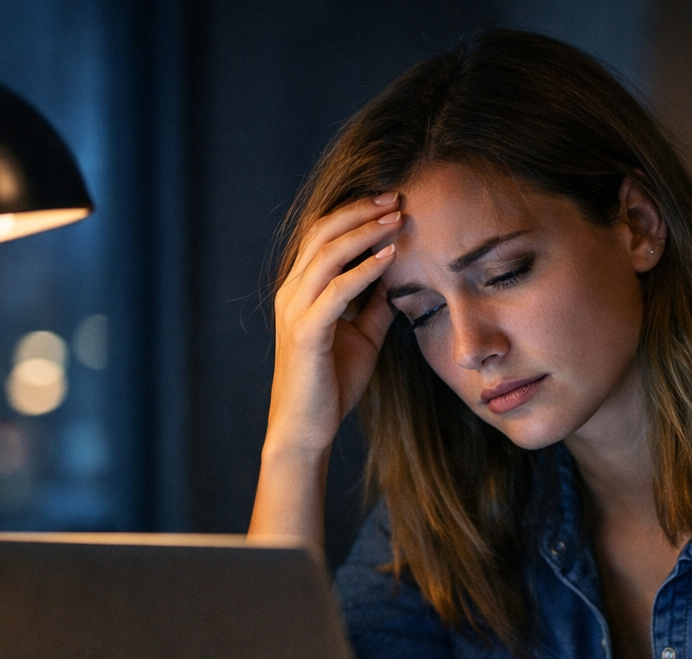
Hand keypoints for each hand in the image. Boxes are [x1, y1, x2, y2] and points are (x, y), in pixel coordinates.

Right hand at [264, 193, 402, 459]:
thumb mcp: (362, 335)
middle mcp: (291, 293)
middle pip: (323, 233)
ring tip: (398, 218)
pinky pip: (335, 291)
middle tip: (397, 198)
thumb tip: (399, 275)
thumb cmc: (332, 383)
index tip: (393, 201)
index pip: (323, 235)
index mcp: (300, 289)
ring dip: (365, 233)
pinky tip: (390, 257)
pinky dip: (364, 270)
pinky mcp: (306, 333)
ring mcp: (295, 311)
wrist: (307, 428)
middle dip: (361, 211)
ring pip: (327, 255)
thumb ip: (375, 304)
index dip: (356, 213)